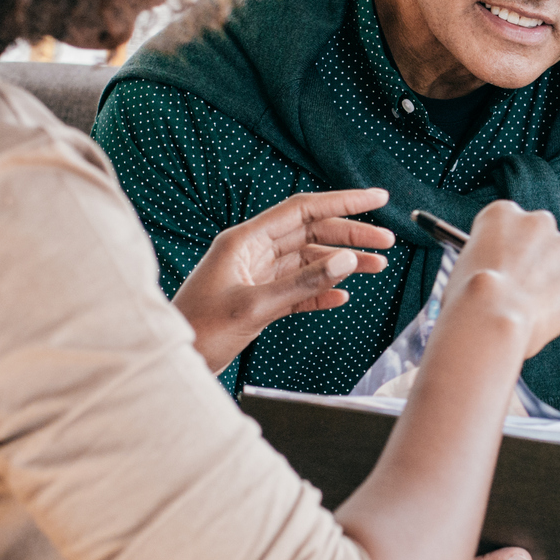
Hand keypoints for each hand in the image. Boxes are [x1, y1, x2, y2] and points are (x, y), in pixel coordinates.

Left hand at [174, 188, 396, 374]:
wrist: (174, 360)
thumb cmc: (199, 330)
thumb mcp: (254, 305)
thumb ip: (302, 284)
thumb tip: (345, 261)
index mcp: (245, 241)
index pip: (303, 209)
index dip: (343, 201)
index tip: (376, 199)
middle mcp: (252, 252)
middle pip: (311, 233)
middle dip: (350, 235)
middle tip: (386, 242)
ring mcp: (257, 276)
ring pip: (309, 261)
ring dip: (342, 264)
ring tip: (377, 268)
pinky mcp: (259, 300)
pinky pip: (299, 290)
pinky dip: (322, 291)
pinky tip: (343, 296)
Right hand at [439, 201, 559, 360]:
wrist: (491, 318)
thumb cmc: (470, 299)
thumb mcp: (464, 266)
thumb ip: (489, 260)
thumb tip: (498, 276)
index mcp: (502, 214)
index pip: (510, 226)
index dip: (508, 252)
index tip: (507, 268)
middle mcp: (536, 220)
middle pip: (541, 237)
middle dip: (537, 260)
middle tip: (524, 288)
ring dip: (556, 276)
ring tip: (537, 304)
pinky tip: (554, 309)